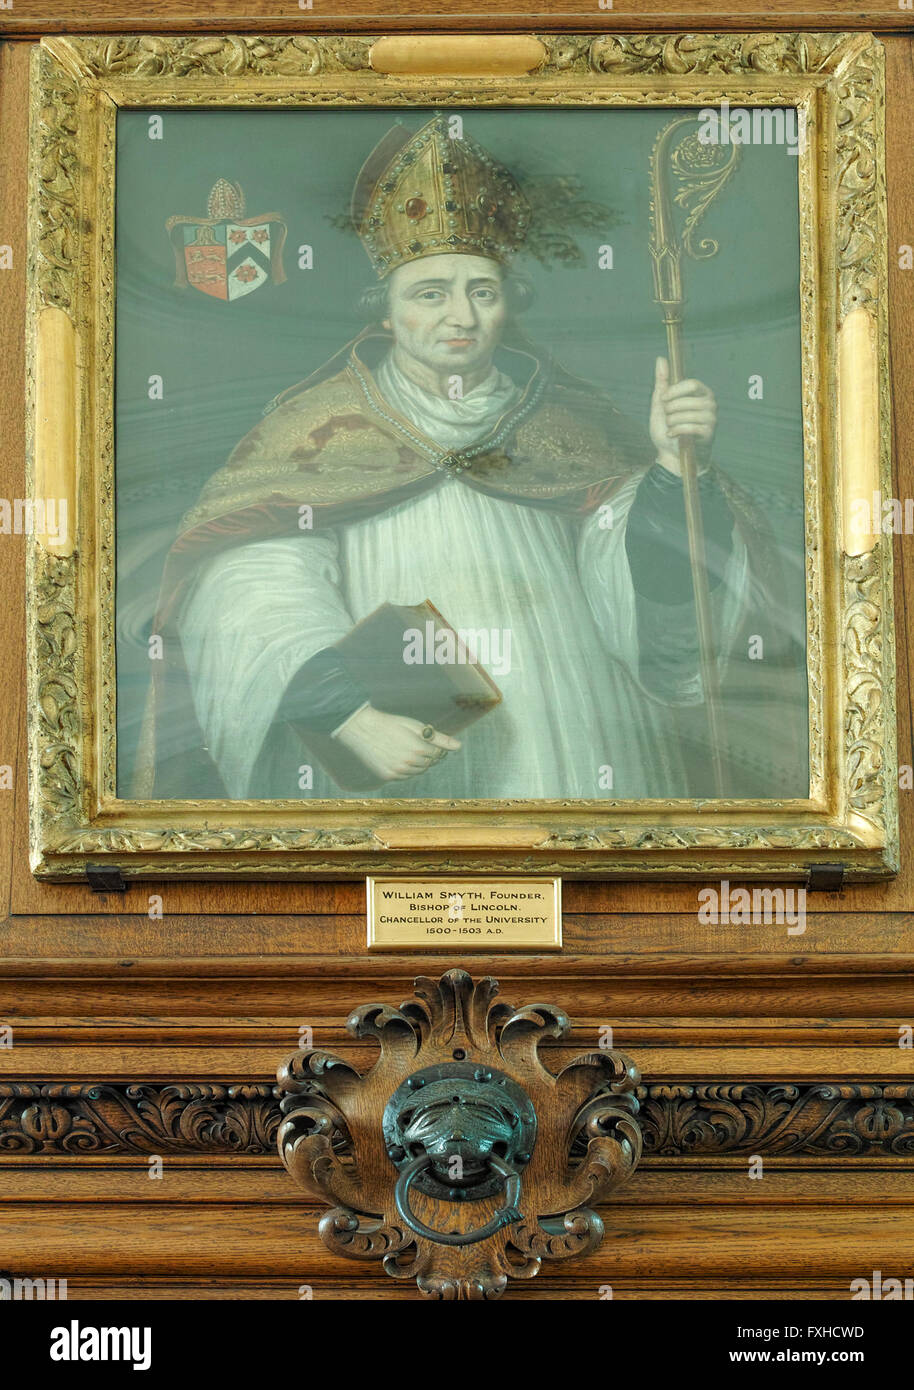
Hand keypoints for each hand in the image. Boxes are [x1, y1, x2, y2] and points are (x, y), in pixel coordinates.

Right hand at [332, 705, 460, 781]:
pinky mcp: (387, 776)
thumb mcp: (415, 726)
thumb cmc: (390, 723)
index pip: (438, 754)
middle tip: (420, 744)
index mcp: (419, 749)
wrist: (361, 728)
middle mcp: (409, 763)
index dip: (436, 747)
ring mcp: (397, 771)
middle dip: (429, 755)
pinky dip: (407, 769)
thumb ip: (439, 738)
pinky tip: (400, 756)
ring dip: (419, 763)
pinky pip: (405, 776)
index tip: (431, 740)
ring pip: (418, 772)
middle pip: (429, 764)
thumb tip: (459, 746)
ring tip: (409, 749)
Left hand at [649, 356, 716, 474]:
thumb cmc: (667, 427)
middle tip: (667, 417)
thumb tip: (660, 359)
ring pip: (687, 414)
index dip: (675, 390)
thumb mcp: (661, 404)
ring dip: (672, 422)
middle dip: (671, 409)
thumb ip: (662, 382)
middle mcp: (710, 403)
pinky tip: (672, 435)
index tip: (663, 398)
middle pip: (688, 399)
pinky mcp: (709, 434)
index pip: (692, 383)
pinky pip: (690, 428)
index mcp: (701, 392)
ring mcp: (712, 419)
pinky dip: (676, 432)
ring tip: (670, 427)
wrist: (670, 454)